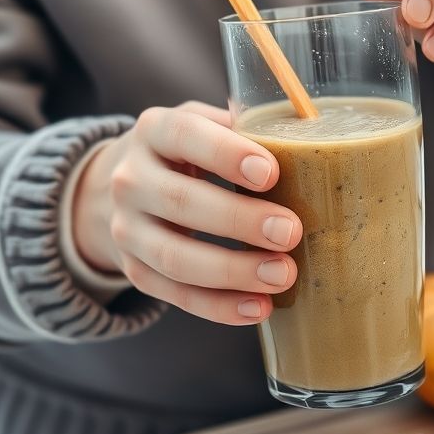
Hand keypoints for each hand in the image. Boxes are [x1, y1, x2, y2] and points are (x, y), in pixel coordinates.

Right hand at [71, 101, 301, 325]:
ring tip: (282, 275)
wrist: (124, 187)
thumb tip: (310, 142)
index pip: (184, 135)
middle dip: (239, 220)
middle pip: (180, 201)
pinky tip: (258, 307)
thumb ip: (246, 129)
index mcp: (154, 130)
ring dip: (232, 272)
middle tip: (290, 232)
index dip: (226, 154)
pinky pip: (175, 295)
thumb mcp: (206, 126)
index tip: (270, 173)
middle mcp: (131, 178)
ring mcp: (127, 229)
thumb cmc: (187, 152)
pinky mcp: (134, 270)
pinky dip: (218, 307)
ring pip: (174, 257)